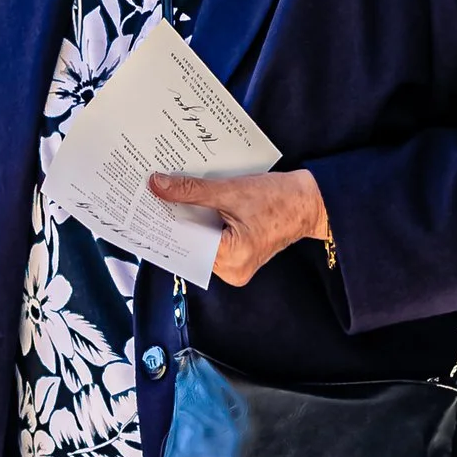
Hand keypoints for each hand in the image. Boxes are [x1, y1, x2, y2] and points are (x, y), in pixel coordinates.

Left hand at [148, 165, 330, 290]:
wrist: (309, 202)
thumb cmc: (277, 198)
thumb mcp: (230, 190)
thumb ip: (191, 190)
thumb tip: (157, 185)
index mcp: (231, 260)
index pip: (186, 242)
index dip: (166, 221)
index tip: (147, 204)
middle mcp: (231, 271)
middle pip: (191, 244)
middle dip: (177, 220)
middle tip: (156, 195)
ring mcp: (235, 267)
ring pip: (199, 242)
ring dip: (190, 221)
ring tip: (174, 197)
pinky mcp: (238, 257)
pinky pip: (211, 241)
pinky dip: (203, 224)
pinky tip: (195, 205)